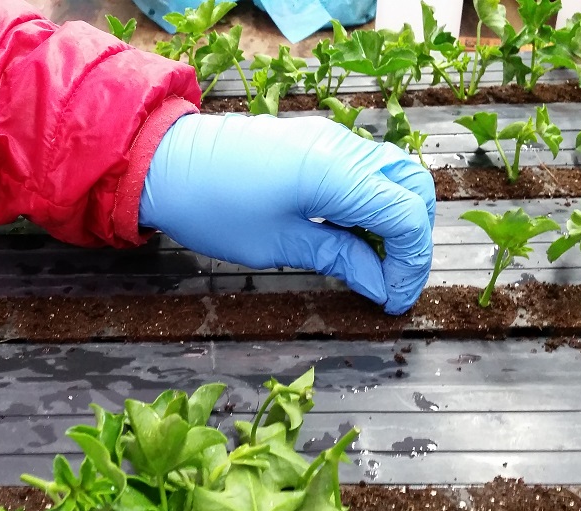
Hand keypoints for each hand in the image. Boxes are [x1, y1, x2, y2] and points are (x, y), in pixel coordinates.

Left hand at [140, 113, 434, 314]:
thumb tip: (381, 285)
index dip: (411, 264)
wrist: (166, 163)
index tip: (396, 300)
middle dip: (414, 238)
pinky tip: (352, 235)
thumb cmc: (213, 206)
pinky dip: (375, 201)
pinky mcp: (318, 142)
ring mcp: (332, 139)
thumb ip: (338, 259)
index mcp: (336, 173)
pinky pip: (367, 168)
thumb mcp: (277, 245)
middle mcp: (343, 147)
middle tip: (392, 280)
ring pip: (395, 174)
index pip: (405, 216)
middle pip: (414, 187)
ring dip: (397, 217)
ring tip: (374, 261)